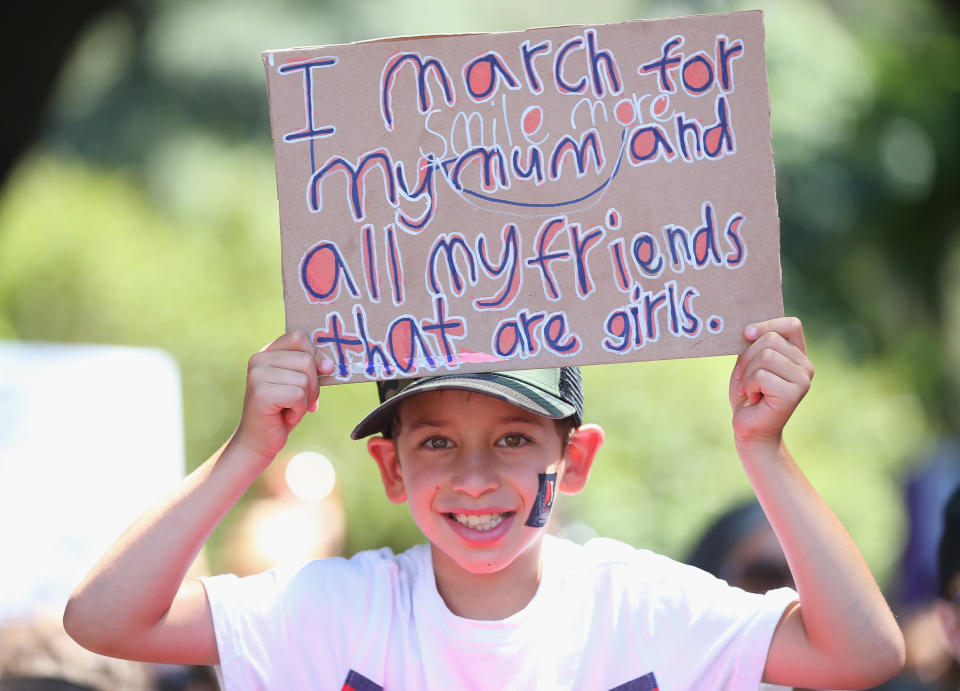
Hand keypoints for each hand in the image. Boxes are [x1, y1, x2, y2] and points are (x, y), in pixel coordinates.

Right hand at [232, 331, 333, 463]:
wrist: (258, 441)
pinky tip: (285, 415)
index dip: (316, 354)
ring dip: (305, 400)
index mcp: (267, 353)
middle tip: (301, 400)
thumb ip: (310, 367)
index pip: (298, 337)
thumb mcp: (299, 383)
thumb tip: (329, 365)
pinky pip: (298, 395)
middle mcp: (258, 360)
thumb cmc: (282, 411)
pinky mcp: (261, 393)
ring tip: (289, 408)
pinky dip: (299, 409)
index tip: (323, 371)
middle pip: (306, 360)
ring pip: (304, 379)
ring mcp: (257, 376)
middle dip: (314, 384)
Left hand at [729, 317, 812, 446]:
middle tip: (743, 377)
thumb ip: (754, 345)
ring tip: (750, 389)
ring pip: (766, 356)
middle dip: (747, 357)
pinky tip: (755, 398)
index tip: (746, 335)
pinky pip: (762, 375)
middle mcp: (805, 365)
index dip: (767, 325)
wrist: (751, 428)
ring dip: (747, 374)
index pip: (792, 325)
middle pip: (771, 339)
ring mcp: (803, 379)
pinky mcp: (794, 394)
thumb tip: (749, 330)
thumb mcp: (749, 362)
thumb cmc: (748, 394)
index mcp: (797, 354)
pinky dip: (749, 386)